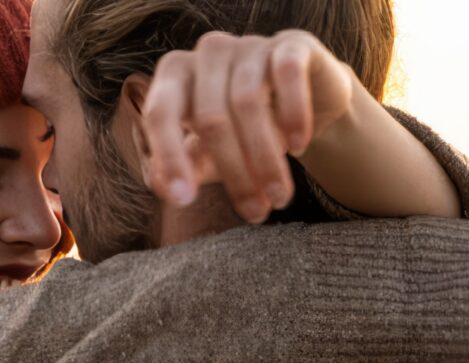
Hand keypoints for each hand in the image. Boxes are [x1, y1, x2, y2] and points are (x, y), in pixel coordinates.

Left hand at [142, 29, 355, 222]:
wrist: (307, 102)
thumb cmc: (243, 132)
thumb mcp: (208, 155)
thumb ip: (180, 167)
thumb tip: (161, 186)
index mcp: (175, 76)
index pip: (160, 114)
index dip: (169, 157)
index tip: (183, 200)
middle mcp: (208, 53)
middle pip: (210, 116)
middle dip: (234, 172)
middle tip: (255, 213)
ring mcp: (248, 44)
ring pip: (247, 102)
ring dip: (265, 158)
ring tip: (280, 197)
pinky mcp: (290, 44)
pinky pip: (287, 74)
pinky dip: (293, 114)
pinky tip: (299, 146)